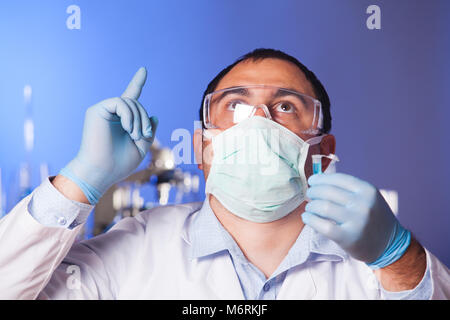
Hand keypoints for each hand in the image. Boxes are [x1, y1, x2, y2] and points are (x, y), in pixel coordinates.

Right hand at [60, 67, 157, 203]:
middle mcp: (112, 113)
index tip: (144, 70)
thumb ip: (149, 131)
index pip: (130, 98)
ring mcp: (103, 111)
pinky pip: (120, 102)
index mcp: (122, 121)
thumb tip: (154, 116)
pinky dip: (129, 115)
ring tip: (135, 135)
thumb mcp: (142, 146)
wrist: (102, 171)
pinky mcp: (96, 110)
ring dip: (138, 119)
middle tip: (144, 134)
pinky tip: (128, 128)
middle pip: (136, 103)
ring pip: (130, 102)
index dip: (137, 83)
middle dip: (144, 118)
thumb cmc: (120, 163)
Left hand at [302, 173, 410, 267]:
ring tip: (309, 207)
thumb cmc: (373, 218)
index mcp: (367, 190)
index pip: (337, 178)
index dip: (321, 178)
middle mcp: (363, 204)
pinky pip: (322, 225)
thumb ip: (348, 189)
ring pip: (323, 207)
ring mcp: (356, 221)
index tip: (312, 181)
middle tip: (309, 195)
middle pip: (327, 192)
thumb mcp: (368, 198)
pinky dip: (310, 219)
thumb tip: (319, 180)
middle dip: (313, 191)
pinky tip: (307, 218)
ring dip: (311, 205)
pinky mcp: (348, 237)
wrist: (389, 244)